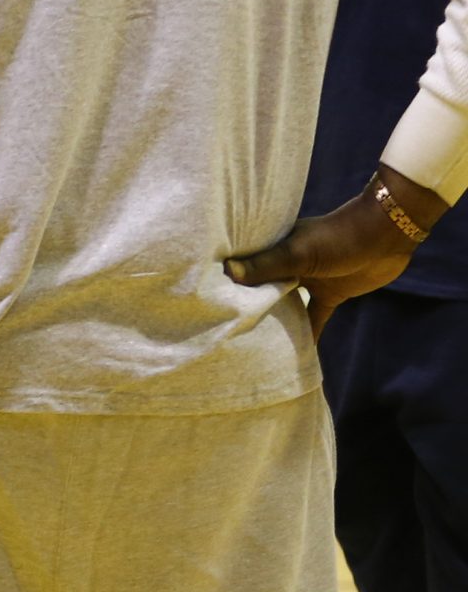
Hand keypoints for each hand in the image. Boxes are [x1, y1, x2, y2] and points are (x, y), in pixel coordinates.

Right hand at [228, 165, 442, 336]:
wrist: (386, 236)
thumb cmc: (338, 237)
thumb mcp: (299, 253)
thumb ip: (266, 264)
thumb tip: (228, 272)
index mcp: (273, 248)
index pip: (242, 267)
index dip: (224, 283)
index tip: (204, 302)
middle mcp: (284, 264)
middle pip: (259, 289)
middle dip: (245, 306)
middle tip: (221, 329)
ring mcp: (307, 280)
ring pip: (283, 305)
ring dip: (273, 321)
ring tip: (250, 344)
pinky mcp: (328, 295)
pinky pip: (313, 318)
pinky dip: (308, 334)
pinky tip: (298, 355)